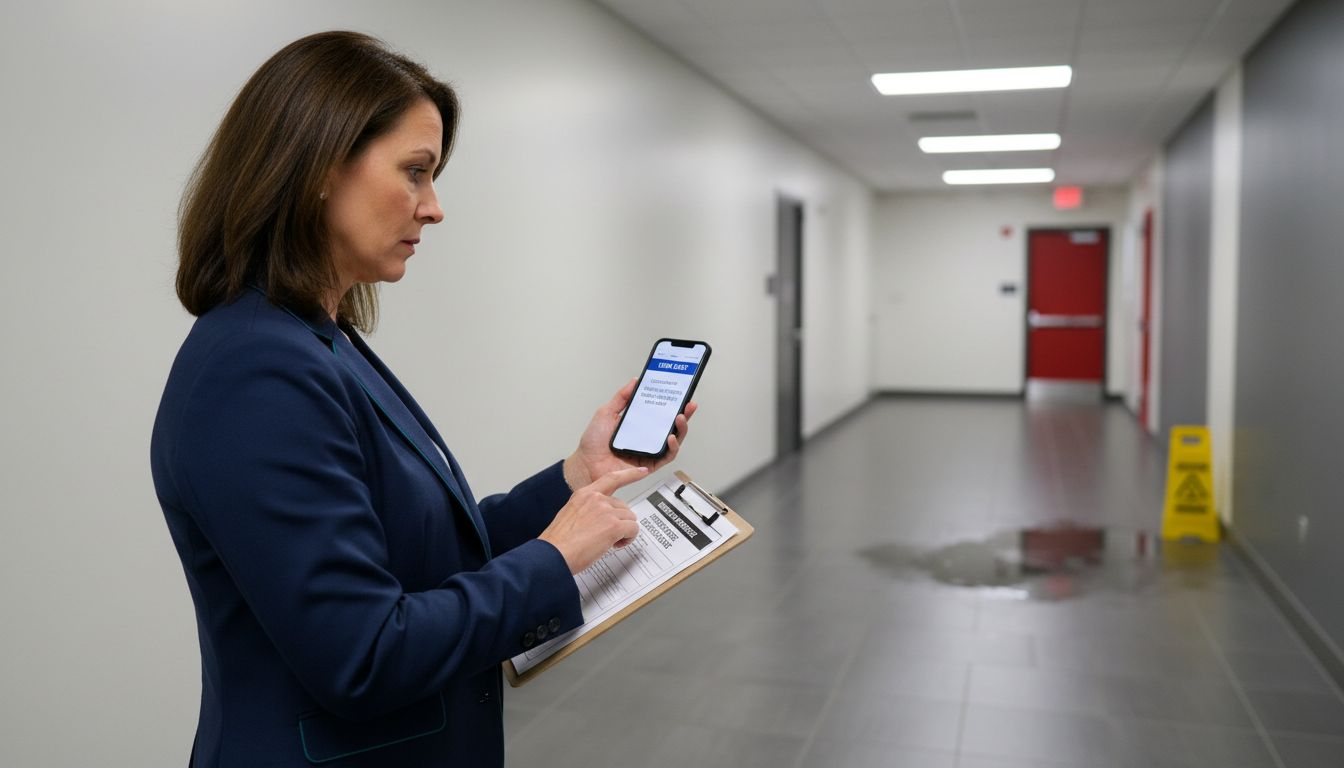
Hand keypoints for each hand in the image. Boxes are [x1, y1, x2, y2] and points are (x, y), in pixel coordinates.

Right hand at [539, 466, 648, 573]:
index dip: (629, 474)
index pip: (611, 478)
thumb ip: (587, 511)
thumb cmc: (558, 542)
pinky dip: (628, 539)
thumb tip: (600, 520)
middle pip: (623, 506)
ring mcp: (606, 511)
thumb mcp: (570, 516)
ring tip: (609, 543)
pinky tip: (615, 545)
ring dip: (624, 532)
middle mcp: (596, 499)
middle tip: (608, 536)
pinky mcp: (614, 525)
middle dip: (620, 522)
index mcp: (584, 494)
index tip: (642, 471)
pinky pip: (633, 529)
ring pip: (630, 519)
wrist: (552, 555)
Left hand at [563, 378, 697, 489]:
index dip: (672, 404)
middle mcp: (646, 437)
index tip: (681, 394)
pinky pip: (666, 456)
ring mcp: (649, 451)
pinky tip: (670, 438)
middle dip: (684, 415)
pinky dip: (672, 447)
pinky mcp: (649, 464)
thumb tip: (635, 381)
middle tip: (688, 405)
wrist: (586, 463)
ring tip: (680, 418)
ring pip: (674, 441)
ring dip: (681, 429)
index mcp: (639, 424)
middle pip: (672, 426)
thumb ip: (621, 397)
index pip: (660, 413)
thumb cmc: (593, 442)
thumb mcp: (607, 412)